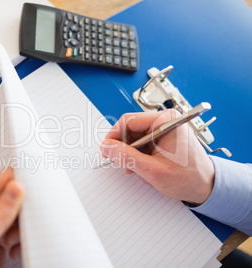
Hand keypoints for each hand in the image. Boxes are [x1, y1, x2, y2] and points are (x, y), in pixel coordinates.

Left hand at [0, 167, 23, 267]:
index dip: (22, 183)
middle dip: (25, 211)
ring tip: (13, 242)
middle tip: (22, 227)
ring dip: (23, 228)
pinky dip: (21, 239)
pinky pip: (19, 229)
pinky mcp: (0, 236)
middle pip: (16, 196)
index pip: (4, 179)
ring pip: (20, 214)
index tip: (34, 195)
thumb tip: (16, 188)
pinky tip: (14, 249)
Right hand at [100, 109, 214, 204]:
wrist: (205, 187)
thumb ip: (127, 157)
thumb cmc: (189, 178)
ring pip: (134, 138)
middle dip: (123, 148)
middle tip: (120, 163)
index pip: (129, 120)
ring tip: (135, 169)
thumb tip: (108, 147)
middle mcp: (165, 121)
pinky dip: (138, 156)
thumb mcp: (152, 169)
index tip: (107, 149)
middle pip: (130, 129)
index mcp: (166, 121)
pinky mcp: (163, 139)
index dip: (114, 136)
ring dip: (131, 155)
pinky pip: (142, 143)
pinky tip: (143, 168)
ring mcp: (164, 130)